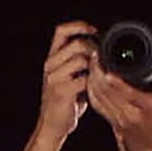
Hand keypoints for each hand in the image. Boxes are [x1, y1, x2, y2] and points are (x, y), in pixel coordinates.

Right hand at [32, 21, 95, 141]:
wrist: (53, 124)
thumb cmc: (65, 100)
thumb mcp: (69, 75)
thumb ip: (79, 60)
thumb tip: (99, 47)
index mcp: (52, 58)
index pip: (61, 30)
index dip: (79, 26)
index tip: (94, 30)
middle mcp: (50, 65)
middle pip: (77, 43)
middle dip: (94, 49)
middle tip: (101, 60)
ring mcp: (54, 77)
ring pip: (82, 60)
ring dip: (95, 67)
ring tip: (97, 76)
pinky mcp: (61, 91)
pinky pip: (84, 79)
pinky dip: (94, 83)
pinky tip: (94, 89)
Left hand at [85, 59, 151, 150]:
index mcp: (145, 107)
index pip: (126, 93)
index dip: (113, 80)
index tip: (105, 66)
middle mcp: (128, 114)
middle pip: (106, 93)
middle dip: (96, 74)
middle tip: (94, 58)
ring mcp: (118, 120)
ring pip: (98, 99)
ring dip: (91, 82)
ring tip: (91, 65)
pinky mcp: (111, 123)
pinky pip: (96, 106)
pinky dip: (90, 92)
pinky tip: (90, 81)